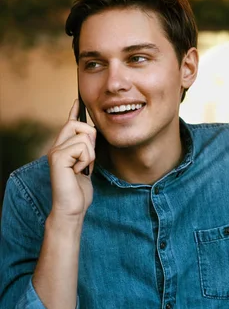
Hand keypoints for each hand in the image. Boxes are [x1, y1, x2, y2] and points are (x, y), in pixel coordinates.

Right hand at [47, 99, 96, 217]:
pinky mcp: (58, 158)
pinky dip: (86, 161)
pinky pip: (82, 148)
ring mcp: (55, 151)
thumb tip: (93, 134)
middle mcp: (56, 147)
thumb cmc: (79, 191)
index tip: (77, 100)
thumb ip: (88, 151)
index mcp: (63, 148)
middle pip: (78, 125)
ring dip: (90, 155)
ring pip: (84, 137)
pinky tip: (78, 172)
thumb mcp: (87, 166)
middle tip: (87, 159)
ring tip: (82, 169)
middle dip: (90, 139)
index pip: (69, 124)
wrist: (72, 208)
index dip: (74, 112)